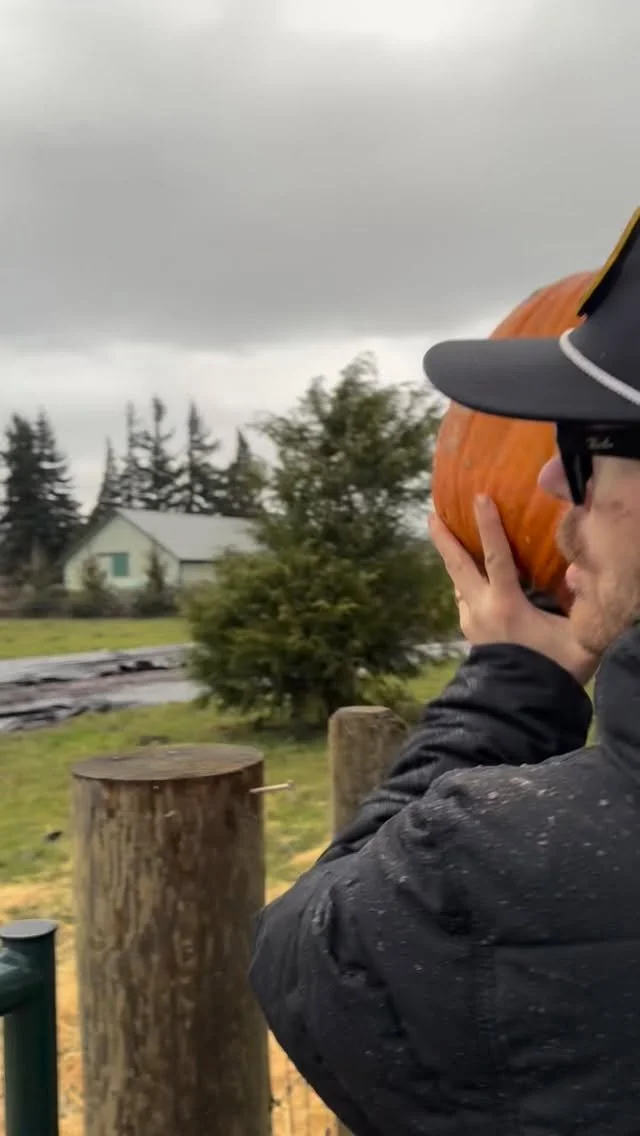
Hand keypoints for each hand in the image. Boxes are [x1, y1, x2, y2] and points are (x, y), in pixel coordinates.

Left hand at [428, 495, 599, 685]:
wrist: (523, 708)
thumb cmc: (554, 671)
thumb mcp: (578, 639)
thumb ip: (582, 607)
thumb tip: (580, 574)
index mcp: (506, 605)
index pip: (496, 557)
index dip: (488, 526)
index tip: (479, 498)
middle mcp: (482, 610)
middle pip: (458, 566)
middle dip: (444, 539)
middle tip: (430, 515)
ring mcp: (472, 623)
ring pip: (458, 584)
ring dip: (452, 560)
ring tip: (446, 540)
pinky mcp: (472, 636)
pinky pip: (464, 601)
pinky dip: (463, 583)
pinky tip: (468, 580)